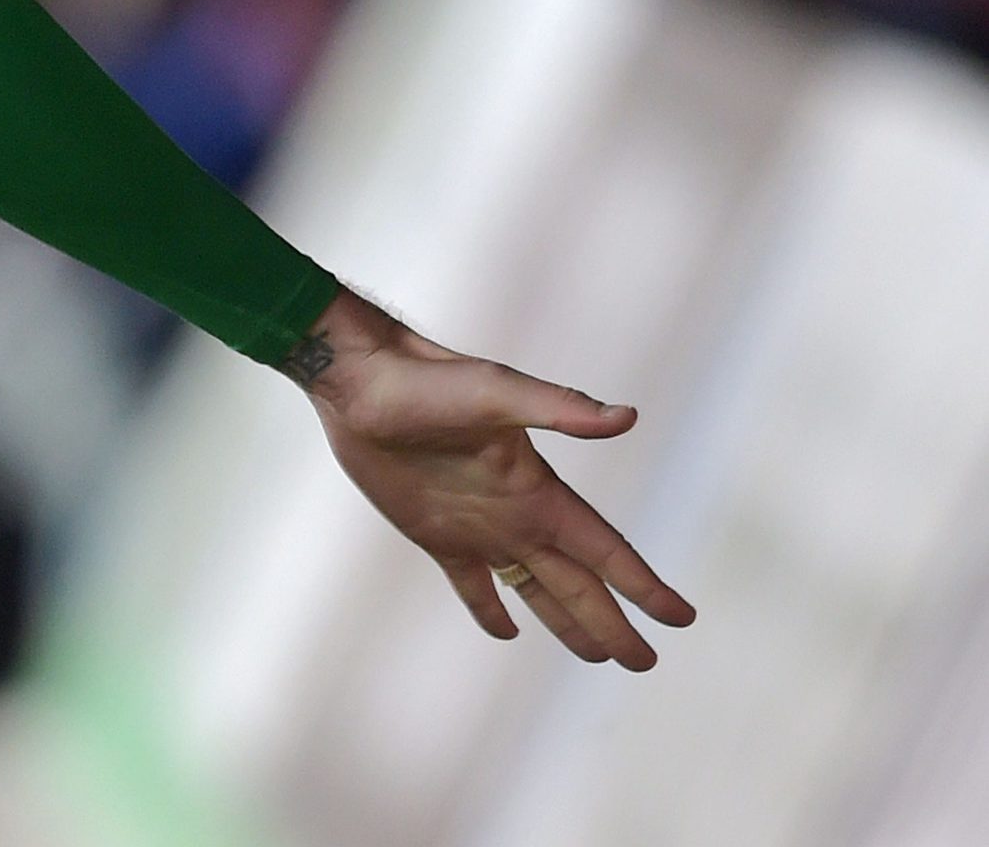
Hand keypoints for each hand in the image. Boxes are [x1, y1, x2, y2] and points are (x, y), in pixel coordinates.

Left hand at [289, 291, 694, 670]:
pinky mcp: (435, 534)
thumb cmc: (428, 381)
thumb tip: (627, 417)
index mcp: (540, 490)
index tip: (681, 617)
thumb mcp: (496, 394)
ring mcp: (479, 527)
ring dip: (567, 622)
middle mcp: (518, 514)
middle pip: (578, 583)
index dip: (644, 585)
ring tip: (598, 656)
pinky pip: (471, 583)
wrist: (362, 380)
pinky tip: (506, 633)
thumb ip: (560, 409)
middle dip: (613, 623)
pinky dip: (489, 609)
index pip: (606, 550)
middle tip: (645, 663)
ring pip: (535, 589)